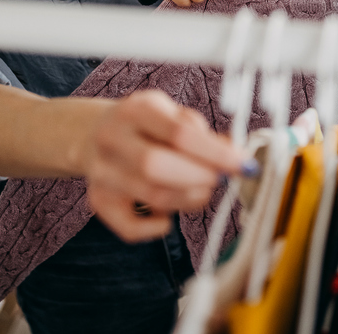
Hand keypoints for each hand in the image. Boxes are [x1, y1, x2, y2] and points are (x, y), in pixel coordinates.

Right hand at [81, 90, 245, 241]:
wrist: (94, 134)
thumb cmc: (144, 125)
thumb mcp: (170, 112)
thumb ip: (200, 131)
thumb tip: (232, 154)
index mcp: (135, 110)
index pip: (178, 133)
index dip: (216, 153)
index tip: (243, 164)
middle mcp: (112, 139)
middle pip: (156, 166)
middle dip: (200, 177)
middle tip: (219, 178)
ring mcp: (101, 173)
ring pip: (152, 197)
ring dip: (189, 199)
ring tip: (202, 189)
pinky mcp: (98, 201)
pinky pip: (131, 228)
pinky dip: (158, 227)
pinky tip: (167, 216)